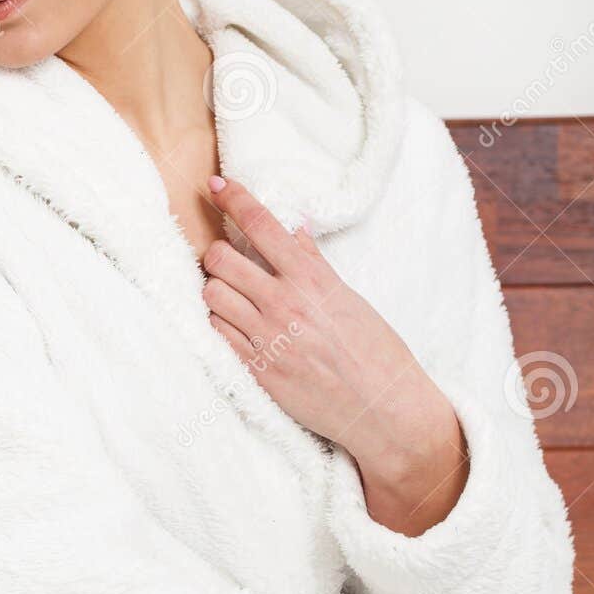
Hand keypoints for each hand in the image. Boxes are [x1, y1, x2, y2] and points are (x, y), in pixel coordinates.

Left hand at [201, 176, 461, 492]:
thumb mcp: (348, 297)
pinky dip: (219, 323)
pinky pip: (216, 334)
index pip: (261, 225)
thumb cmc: (374, 350)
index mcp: (311, 278)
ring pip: (211, 295)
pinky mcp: (257, 370)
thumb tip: (295, 228)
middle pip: (220, 259)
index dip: (233, 198)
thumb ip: (314, 263)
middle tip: (228, 262)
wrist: (382, 408)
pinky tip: (234, 324)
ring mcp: (267, 338)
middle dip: (218, 255)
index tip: (216, 184)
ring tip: (232, 297)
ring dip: (215, 291)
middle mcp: (285, 303)